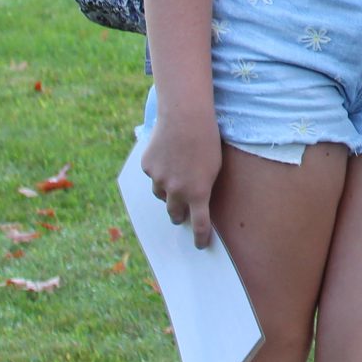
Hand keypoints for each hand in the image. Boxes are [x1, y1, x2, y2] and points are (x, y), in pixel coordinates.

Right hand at [142, 114, 223, 250]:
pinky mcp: (147, 167)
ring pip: (161, 194)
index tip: (200, 245)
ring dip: (168, 191)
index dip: (200, 237)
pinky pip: (152, 175)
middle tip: (181, 214)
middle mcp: (176, 191)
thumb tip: (197, 201)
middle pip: (174, 214)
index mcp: (198, 193)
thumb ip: (204, 187)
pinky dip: (159, 170)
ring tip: (176, 173)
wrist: (186, 116)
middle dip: (178, 215)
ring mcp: (158, 179)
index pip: (200, 224)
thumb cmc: (208, 139)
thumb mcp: (215, 167)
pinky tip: (167, 155)